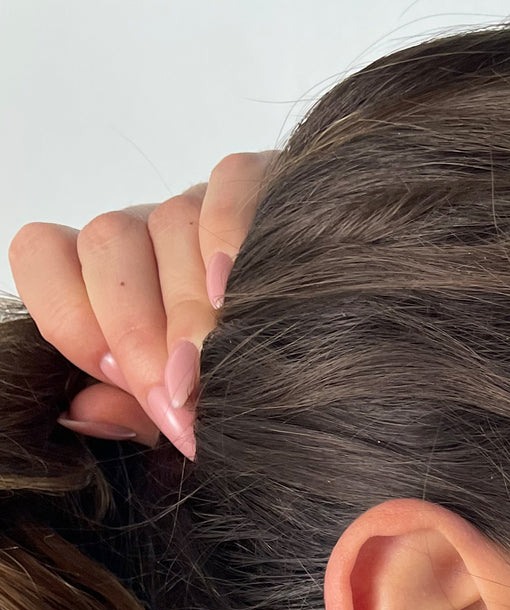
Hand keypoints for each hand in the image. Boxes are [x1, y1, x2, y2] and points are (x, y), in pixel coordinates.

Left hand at [7, 149, 276, 456]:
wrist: (354, 363)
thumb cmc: (261, 389)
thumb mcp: (186, 415)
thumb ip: (131, 413)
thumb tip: (84, 412)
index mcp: (116, 280)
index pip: (46, 257)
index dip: (74, 320)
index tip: (125, 383)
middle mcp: (153, 233)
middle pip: (107, 247)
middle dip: (138, 334)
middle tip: (181, 401)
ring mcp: (208, 205)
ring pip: (171, 223)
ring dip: (190, 307)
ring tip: (220, 368)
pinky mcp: (270, 185)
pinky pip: (231, 185)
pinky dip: (229, 235)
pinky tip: (235, 291)